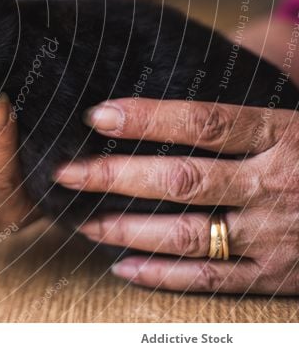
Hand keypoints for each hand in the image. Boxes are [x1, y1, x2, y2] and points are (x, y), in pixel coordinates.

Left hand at [55, 98, 298, 293]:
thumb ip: (255, 96)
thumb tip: (207, 63)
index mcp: (286, 134)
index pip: (205, 122)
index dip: (147, 118)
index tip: (98, 114)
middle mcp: (277, 185)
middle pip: (181, 179)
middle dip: (114, 176)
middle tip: (65, 172)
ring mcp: (277, 234)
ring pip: (186, 233)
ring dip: (126, 228)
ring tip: (82, 220)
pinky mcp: (277, 276)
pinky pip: (209, 280)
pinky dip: (161, 275)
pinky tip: (122, 265)